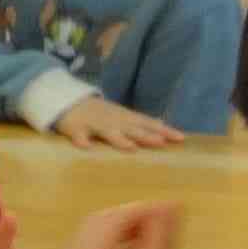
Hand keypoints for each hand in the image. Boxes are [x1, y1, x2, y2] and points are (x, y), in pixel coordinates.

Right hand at [54, 98, 189, 151]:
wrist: (67, 101)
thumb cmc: (98, 113)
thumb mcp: (121, 114)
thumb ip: (140, 121)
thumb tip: (163, 124)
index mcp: (124, 118)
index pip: (147, 124)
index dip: (163, 131)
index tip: (180, 138)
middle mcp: (113, 120)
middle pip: (132, 128)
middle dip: (146, 135)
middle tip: (162, 143)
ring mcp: (94, 124)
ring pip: (108, 132)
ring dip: (119, 139)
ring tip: (131, 148)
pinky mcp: (75, 128)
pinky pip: (78, 136)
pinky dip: (82, 140)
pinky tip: (86, 147)